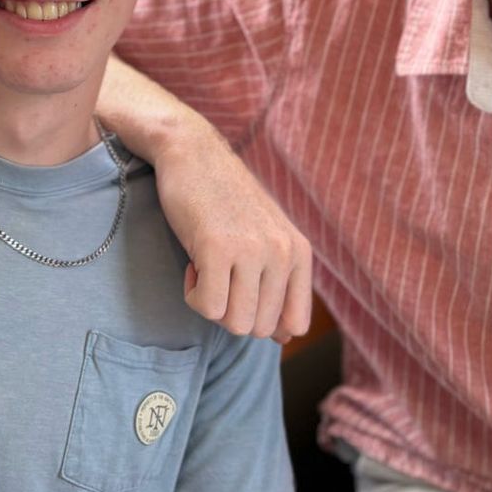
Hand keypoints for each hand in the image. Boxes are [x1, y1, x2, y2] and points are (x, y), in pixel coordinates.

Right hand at [159, 127, 313, 341]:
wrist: (192, 152)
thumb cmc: (223, 198)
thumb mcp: (263, 238)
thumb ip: (277, 284)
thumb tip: (282, 339)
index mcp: (299, 252)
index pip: (295, 325)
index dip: (262, 321)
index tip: (241, 291)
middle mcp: (282, 252)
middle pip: (259, 328)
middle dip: (232, 311)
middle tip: (218, 276)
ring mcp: (251, 249)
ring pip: (236, 323)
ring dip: (212, 305)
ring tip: (207, 269)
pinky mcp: (217, 247)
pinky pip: (208, 307)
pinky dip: (193, 295)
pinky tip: (193, 264)